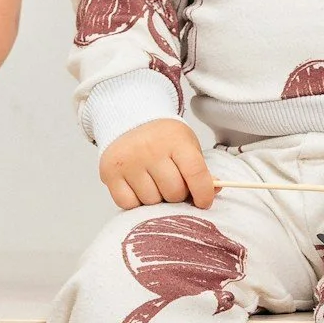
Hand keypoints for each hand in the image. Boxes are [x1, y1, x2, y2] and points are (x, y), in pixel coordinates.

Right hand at [100, 119, 215, 210]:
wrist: (127, 118)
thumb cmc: (162, 137)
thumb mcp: (186, 144)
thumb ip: (200, 169)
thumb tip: (214, 190)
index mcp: (175, 140)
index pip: (196, 174)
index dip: (204, 194)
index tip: (204, 202)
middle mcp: (150, 149)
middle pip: (174, 193)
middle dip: (177, 195)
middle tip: (172, 184)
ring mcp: (128, 162)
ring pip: (152, 202)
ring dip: (156, 199)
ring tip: (153, 182)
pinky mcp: (110, 173)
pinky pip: (128, 204)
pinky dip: (136, 202)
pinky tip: (138, 187)